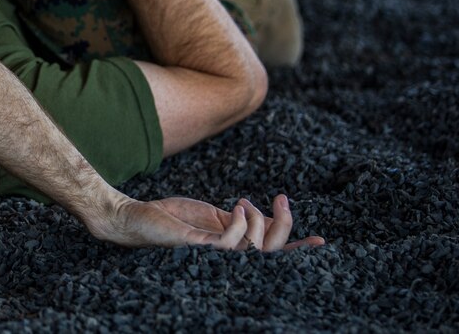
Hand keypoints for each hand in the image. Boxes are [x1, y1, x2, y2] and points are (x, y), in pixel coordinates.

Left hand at [104, 194, 324, 250]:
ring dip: (257, 221)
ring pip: (255, 249)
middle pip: (271, 254)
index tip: (321, 241)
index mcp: (234, 250)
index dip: (297, 249)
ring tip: (244, 202)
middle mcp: (226, 260)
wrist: (137, 218)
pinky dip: (239, 225)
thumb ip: (240, 219)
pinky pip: (229, 245)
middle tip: (282, 198)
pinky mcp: (196, 250)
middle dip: (285, 226)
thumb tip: (266, 214)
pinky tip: (235, 208)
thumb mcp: (215, 216)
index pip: (271, 254)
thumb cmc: (174, 219)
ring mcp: (212, 257)